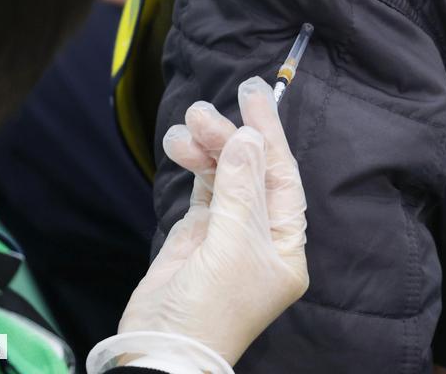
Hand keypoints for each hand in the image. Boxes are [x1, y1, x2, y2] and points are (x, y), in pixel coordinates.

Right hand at [118, 78, 308, 366]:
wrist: (161, 352)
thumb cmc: (209, 310)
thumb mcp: (231, 247)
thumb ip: (241, 188)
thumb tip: (248, 137)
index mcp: (284, 244)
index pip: (282, 176)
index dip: (268, 134)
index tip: (253, 97)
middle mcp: (260, 234)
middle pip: (251, 170)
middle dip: (230, 136)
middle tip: (203, 109)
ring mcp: (227, 231)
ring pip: (224, 173)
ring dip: (207, 146)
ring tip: (187, 124)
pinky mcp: (197, 232)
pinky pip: (202, 185)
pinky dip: (194, 162)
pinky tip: (180, 144)